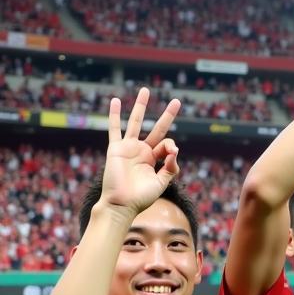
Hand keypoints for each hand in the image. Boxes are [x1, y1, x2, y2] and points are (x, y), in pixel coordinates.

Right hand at [99, 88, 180, 218]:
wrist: (121, 204)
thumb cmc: (141, 197)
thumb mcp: (161, 183)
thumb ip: (171, 168)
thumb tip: (175, 151)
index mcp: (154, 160)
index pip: (167, 145)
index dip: (172, 146)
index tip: (171, 153)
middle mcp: (142, 151)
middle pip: (157, 128)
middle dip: (167, 115)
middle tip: (177, 101)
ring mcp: (129, 147)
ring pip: (136, 122)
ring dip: (141, 106)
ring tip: (146, 90)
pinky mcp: (116, 148)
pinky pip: (114, 129)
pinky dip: (115, 115)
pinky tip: (116, 101)